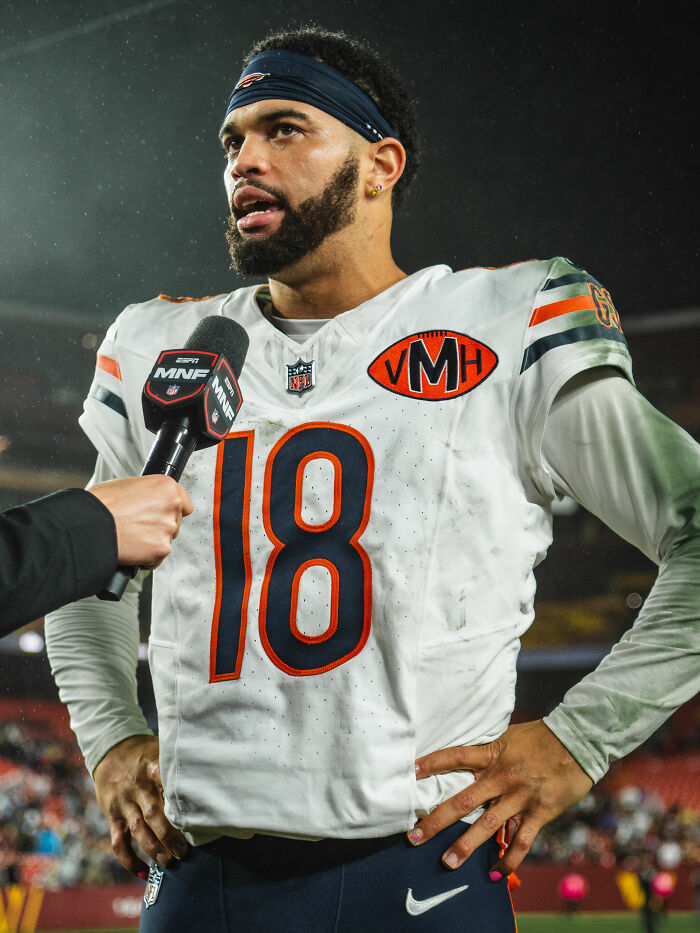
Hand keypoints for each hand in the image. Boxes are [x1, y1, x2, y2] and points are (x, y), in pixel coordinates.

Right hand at [89, 475, 193, 568]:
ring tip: (130, 538)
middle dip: (159, 528)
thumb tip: (146, 501)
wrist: (90, 526)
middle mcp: (171, 505)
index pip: (184, 503)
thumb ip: (146, 494)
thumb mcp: (125, 486)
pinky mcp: (161, 548)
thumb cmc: (100, 505)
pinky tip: (131, 550)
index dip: (172, 511)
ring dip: (152, 543)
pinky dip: (146, 559)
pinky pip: (157, 558)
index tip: (164, 516)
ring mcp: (168, 528)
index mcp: (165, 486)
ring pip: (165, 540)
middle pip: (175, 523)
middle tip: (138, 528)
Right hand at [93, 734, 188, 876]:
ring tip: (169, 862)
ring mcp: (123, 803)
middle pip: (153, 814)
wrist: (110, 751)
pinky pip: (118, 841)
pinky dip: (129, 859)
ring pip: (138, 830)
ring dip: (153, 849)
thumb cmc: (144, 753)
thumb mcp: (160, 748)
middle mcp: (137, 787)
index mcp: (151, 768)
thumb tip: (209, 770)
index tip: (195, 815)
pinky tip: (142, 872)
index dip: (178, 798)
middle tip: (185, 852)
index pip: (165, 782)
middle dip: (169, 835)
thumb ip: (178, 762)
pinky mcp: (112, 815)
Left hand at [408, 720, 592, 876]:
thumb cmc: (541, 737)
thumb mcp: (509, 737)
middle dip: (437, 820)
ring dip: (466, 846)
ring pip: (488, 826)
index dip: (432, 763)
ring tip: (447, 863)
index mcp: (492, 754)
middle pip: (463, 800)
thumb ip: (489, 751)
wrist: (579, 740)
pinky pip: (521, 842)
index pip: (455, 757)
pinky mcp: (539, 812)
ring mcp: (520, 797)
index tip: (410, 772)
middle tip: (415, 836)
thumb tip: (468, 758)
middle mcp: (502, 777)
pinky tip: (496, 875)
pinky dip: (509, 861)